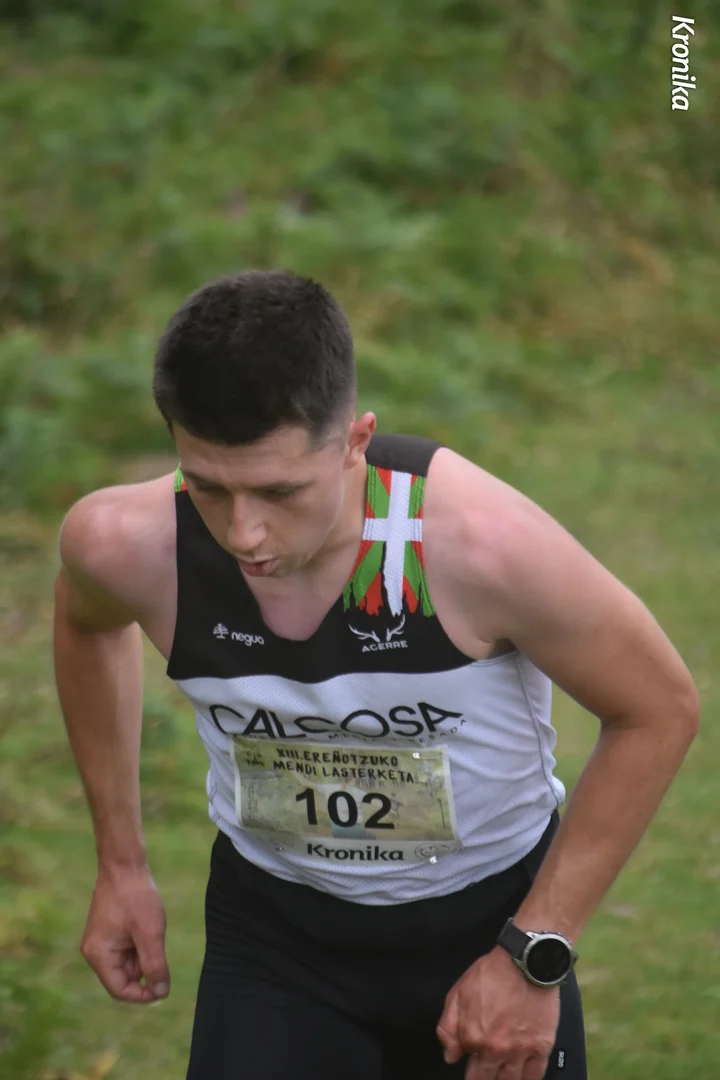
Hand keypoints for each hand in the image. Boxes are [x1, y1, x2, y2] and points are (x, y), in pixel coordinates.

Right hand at [81, 864, 169, 1003]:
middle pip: (124, 978)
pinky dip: (139, 945)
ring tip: (152, 930)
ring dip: (144, 956)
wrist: (125, 864)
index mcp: (99, 956)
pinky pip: (125, 950)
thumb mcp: (151, 933)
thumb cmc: (136, 897)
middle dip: (145, 970)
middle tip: (158, 945)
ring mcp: (100, 941)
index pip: (120, 991)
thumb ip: (155, 965)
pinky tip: (147, 926)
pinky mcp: (107, 932)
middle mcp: (94, 952)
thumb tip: (161, 994)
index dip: (143, 995)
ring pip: (127, 964)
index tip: (164, 987)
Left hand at [436, 946, 559, 1079]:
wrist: (525, 962)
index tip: (473, 1063)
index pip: (469, 1070)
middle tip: (485, 1074)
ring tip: (501, 1076)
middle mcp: (497, 1049)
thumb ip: (448, 1028)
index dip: (470, 1066)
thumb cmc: (492, 973)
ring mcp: (520, 1051)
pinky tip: (523, 1077)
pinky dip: (528, 1079)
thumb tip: (449, 1055)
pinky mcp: (541, 1047)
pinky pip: (535, 1075)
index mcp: (474, 1038)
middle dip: (484, 1079)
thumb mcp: (458, 993)